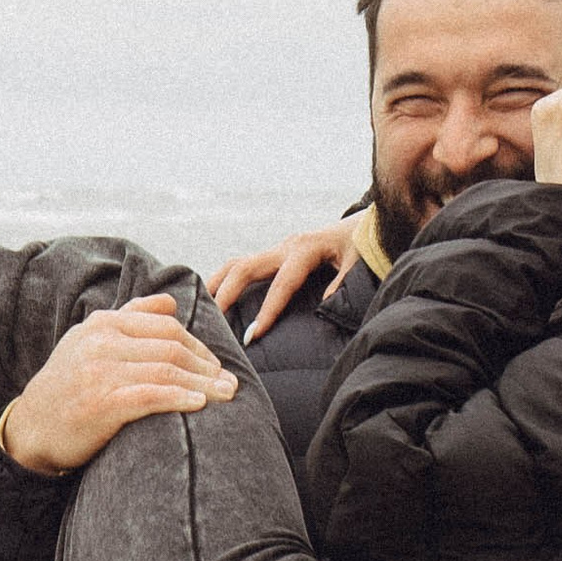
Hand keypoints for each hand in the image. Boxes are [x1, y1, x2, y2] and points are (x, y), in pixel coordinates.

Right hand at [0, 293, 237, 475]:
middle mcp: (102, 342)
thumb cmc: (67, 386)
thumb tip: (171, 302)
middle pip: (172, 347)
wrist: (30, 429)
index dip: (198, 345)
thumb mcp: (89, 340)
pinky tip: (199, 404)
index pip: (165, 326)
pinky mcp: (102, 403)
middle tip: (230, 382)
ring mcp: (101, 371)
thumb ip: (130, 317)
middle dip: (207, 365)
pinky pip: (152, 395)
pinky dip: (180, 398)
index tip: (215, 365)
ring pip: (167, 370)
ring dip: (204, 384)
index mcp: (103, 323)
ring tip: (226, 395)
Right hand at [211, 222, 361, 339]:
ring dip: (217, 285)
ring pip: (237, 264)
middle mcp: (285, 247)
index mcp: (305, 250)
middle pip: (245, 268)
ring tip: (200, 309)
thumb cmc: (360, 245)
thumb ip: (343, 283)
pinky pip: (243, 266)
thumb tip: (324, 305)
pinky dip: (225, 281)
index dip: (267, 310)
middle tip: (212, 322)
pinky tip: (213, 299)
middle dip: (226, 294)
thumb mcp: (358, 262)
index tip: (253, 335)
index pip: (282, 284)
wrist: (362, 225)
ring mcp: (276, 249)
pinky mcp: (274, 255)